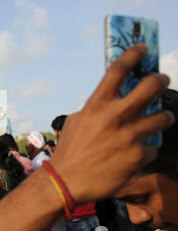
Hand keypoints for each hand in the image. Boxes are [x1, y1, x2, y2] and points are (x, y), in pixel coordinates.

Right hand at [50, 43, 174, 203]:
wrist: (67, 182)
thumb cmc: (69, 149)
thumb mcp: (76, 121)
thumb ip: (96, 108)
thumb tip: (113, 100)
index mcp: (97, 105)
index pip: (118, 70)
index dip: (133, 54)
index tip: (143, 48)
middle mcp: (116, 116)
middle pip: (151, 86)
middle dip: (161, 80)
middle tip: (162, 80)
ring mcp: (130, 136)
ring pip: (163, 117)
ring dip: (163, 117)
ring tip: (159, 120)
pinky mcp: (139, 156)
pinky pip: (152, 148)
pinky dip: (146, 150)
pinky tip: (135, 155)